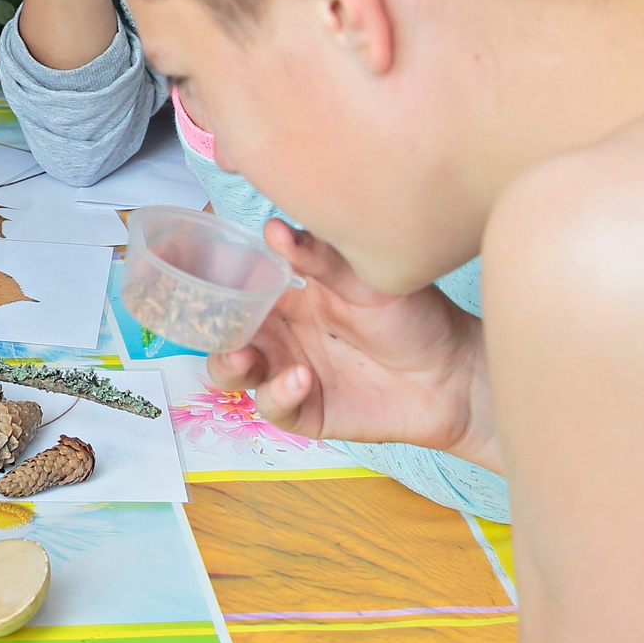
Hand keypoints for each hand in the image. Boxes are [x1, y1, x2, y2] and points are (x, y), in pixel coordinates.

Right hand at [205, 222, 498, 467]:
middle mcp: (281, 334)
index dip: (206, 284)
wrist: (456, 373)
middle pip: (221, 332)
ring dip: (230, 364)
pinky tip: (300, 378)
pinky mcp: (307, 411)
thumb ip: (319, 259)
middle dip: (207, 329)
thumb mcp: (365, 280)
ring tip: (245, 356)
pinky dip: (278, 394)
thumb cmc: (416, 317)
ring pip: (236, 373)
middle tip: (211, 322)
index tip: (187, 272)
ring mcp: (289, 373)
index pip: (232, 289)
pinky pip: (275, 407)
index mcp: (286, 297)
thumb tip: (274, 231)